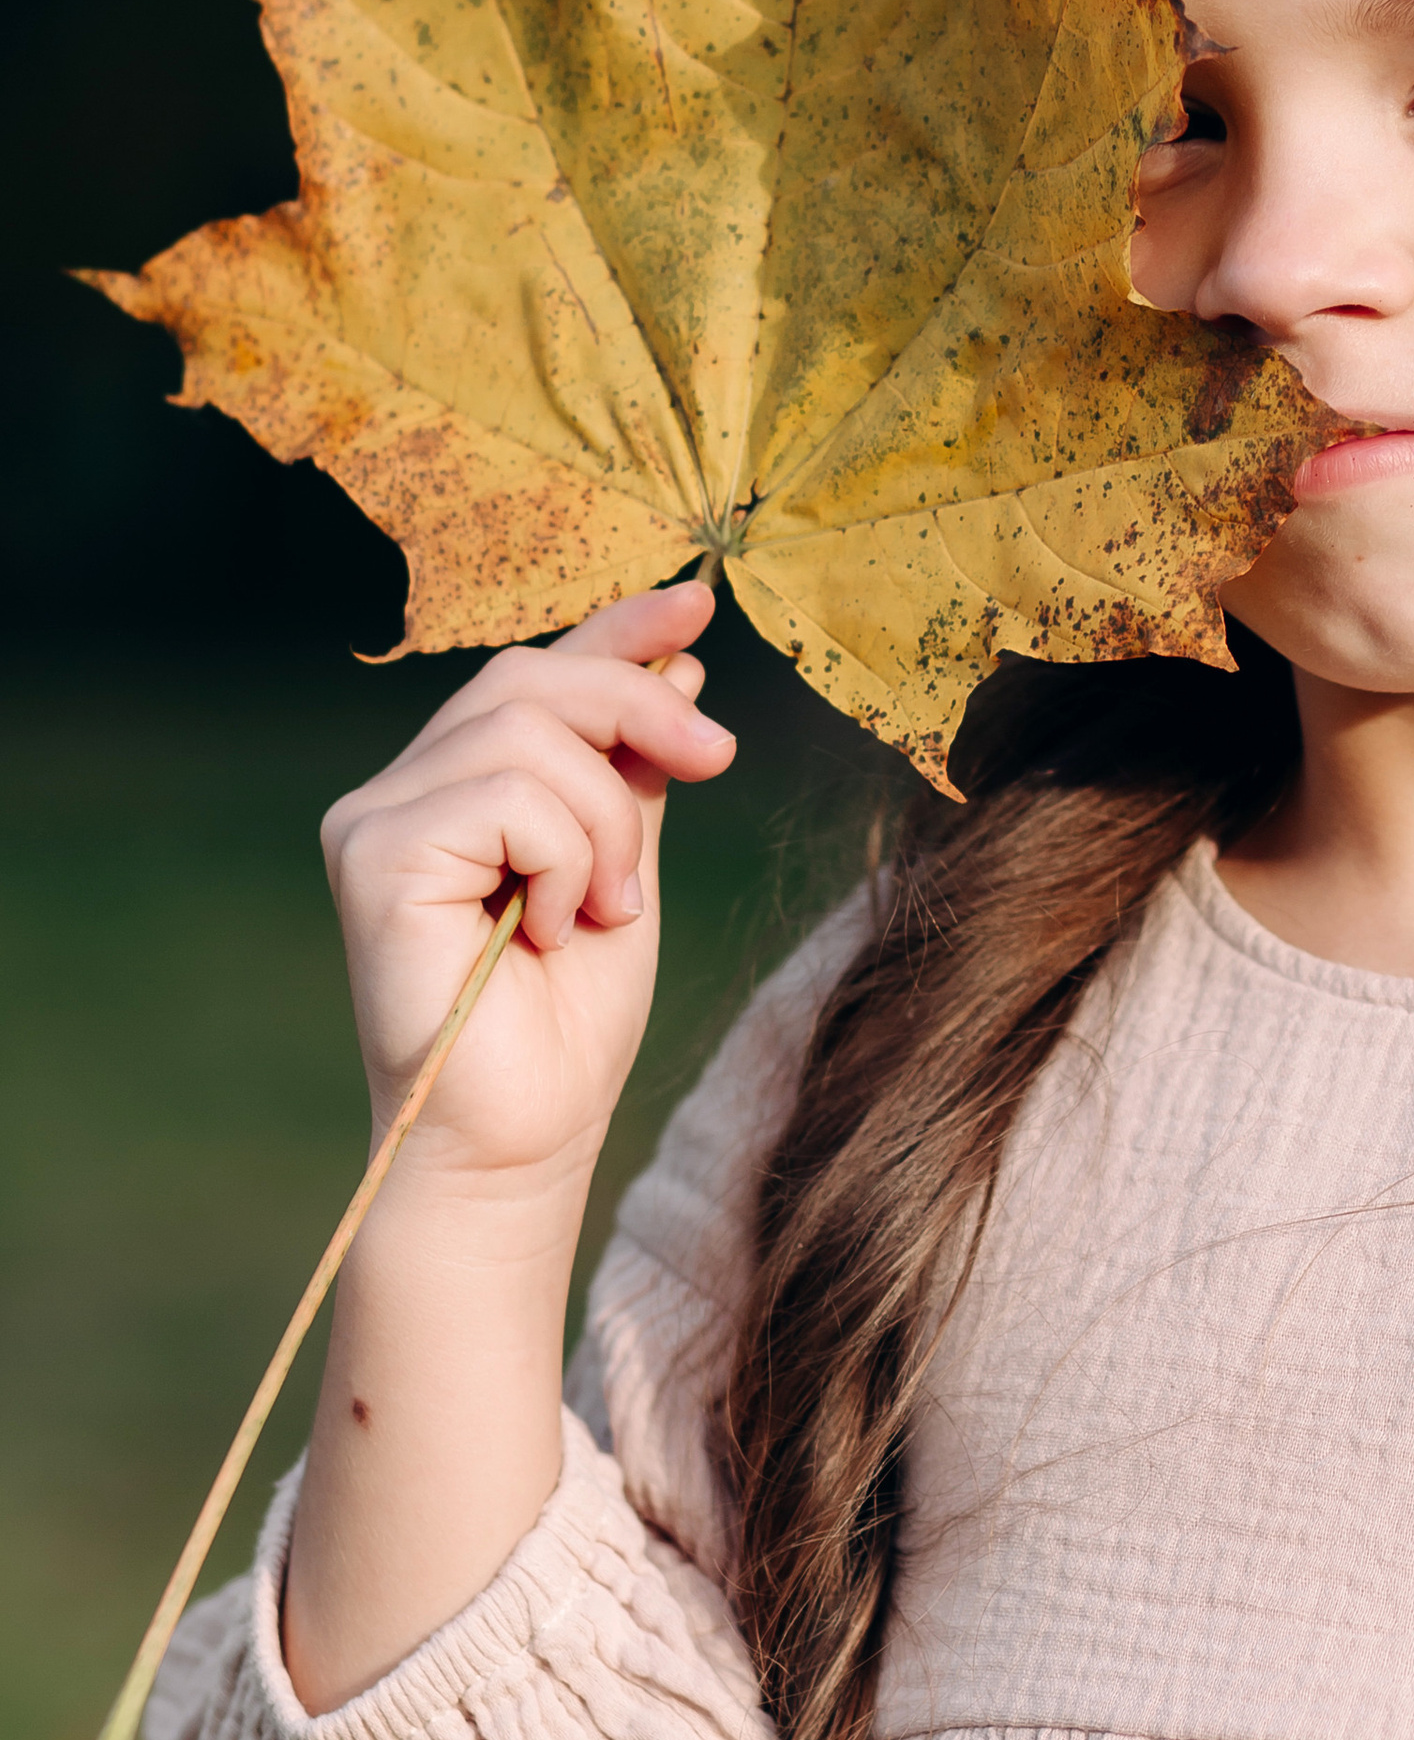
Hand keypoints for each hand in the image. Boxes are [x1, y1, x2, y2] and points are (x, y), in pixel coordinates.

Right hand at [320, 580, 733, 1196]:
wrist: (525, 1138)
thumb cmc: (568, 1026)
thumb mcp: (626, 869)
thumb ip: (632, 773)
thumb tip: (678, 662)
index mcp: (459, 786)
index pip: (538, 672)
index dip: (617, 628)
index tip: (699, 600)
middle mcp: (400, 790)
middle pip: (531, 678)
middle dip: (640, 709)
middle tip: (716, 762)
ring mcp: (374, 818)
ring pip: (528, 734)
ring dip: (607, 821)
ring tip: (605, 909)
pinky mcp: (371, 854)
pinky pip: (506, 794)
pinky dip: (563, 858)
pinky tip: (550, 930)